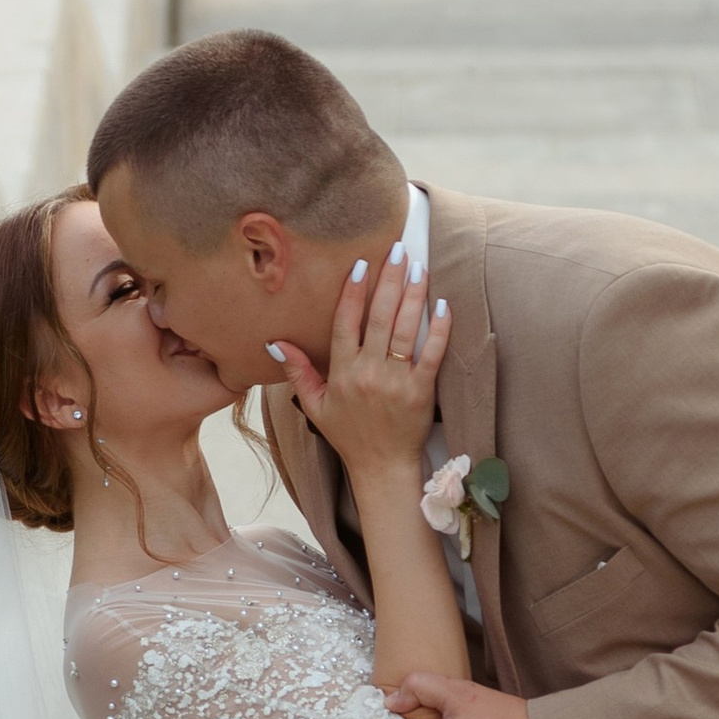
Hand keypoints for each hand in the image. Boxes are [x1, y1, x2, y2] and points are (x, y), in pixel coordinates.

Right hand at [271, 241, 448, 485]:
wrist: (381, 467)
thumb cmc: (348, 435)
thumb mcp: (314, 405)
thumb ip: (298, 370)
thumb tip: (276, 341)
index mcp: (342, 372)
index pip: (346, 322)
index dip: (353, 291)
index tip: (361, 264)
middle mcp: (368, 372)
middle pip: (379, 317)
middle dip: (389, 281)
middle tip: (397, 251)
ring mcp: (396, 381)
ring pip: (405, 329)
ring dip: (414, 295)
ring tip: (419, 267)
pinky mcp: (422, 391)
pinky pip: (432, 354)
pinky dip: (439, 329)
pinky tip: (443, 305)